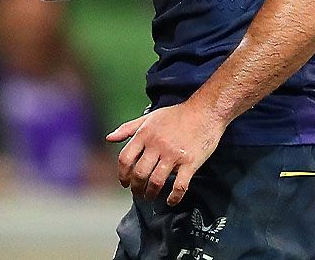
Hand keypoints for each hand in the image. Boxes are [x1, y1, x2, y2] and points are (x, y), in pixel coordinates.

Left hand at [106, 101, 225, 205]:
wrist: (205, 112)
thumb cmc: (176, 115)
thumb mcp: (149, 118)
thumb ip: (128, 128)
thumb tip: (109, 138)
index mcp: (145, 134)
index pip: (125, 159)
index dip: (122, 174)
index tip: (124, 183)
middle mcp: (157, 145)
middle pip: (139, 173)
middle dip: (135, 188)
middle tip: (137, 193)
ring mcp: (173, 155)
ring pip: (156, 181)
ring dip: (151, 193)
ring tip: (150, 197)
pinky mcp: (190, 162)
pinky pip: (180, 185)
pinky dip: (174, 197)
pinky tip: (171, 201)